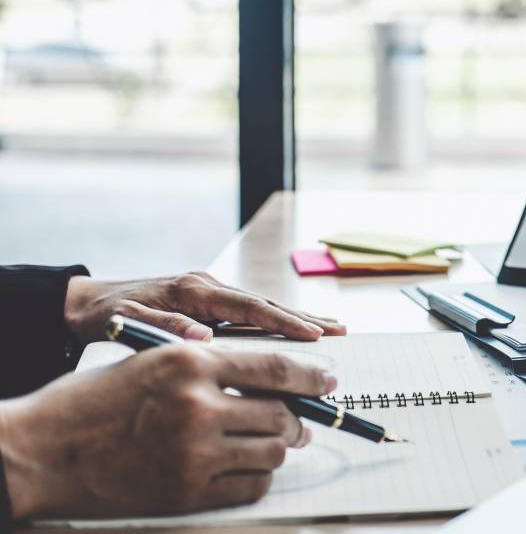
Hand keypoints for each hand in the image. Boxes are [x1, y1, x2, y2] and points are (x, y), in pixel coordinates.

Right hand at [0, 345, 334, 518]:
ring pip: (272, 451)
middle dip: (297, 418)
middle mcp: (197, 404)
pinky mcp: (186, 492)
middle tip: (298, 421)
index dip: (311, 375)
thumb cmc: (94, 402)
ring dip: (278, 447)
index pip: (275, 366)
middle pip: (281, 413)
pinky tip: (247, 468)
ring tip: (269, 442)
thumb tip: (271, 384)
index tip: (329, 380)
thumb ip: (212, 368)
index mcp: (190, 361)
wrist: (39, 451)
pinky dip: (258, 477)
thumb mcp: (153, 362)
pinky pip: (250, 486)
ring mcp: (193, 452)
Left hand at [64, 272, 345, 344]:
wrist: (85, 304)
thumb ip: (166, 329)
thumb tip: (205, 338)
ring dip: (298, 319)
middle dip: (304, 318)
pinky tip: (298, 332)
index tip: (313, 335)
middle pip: (266, 303)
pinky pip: (251, 314)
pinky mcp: (209, 303)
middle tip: (340, 330)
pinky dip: (278, 322)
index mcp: (193, 290)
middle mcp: (208, 286)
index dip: (284, 322)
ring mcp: (210, 293)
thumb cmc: (104, 317)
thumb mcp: (128, 323)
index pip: (249, 307)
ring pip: (263, 308)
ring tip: (334, 329)